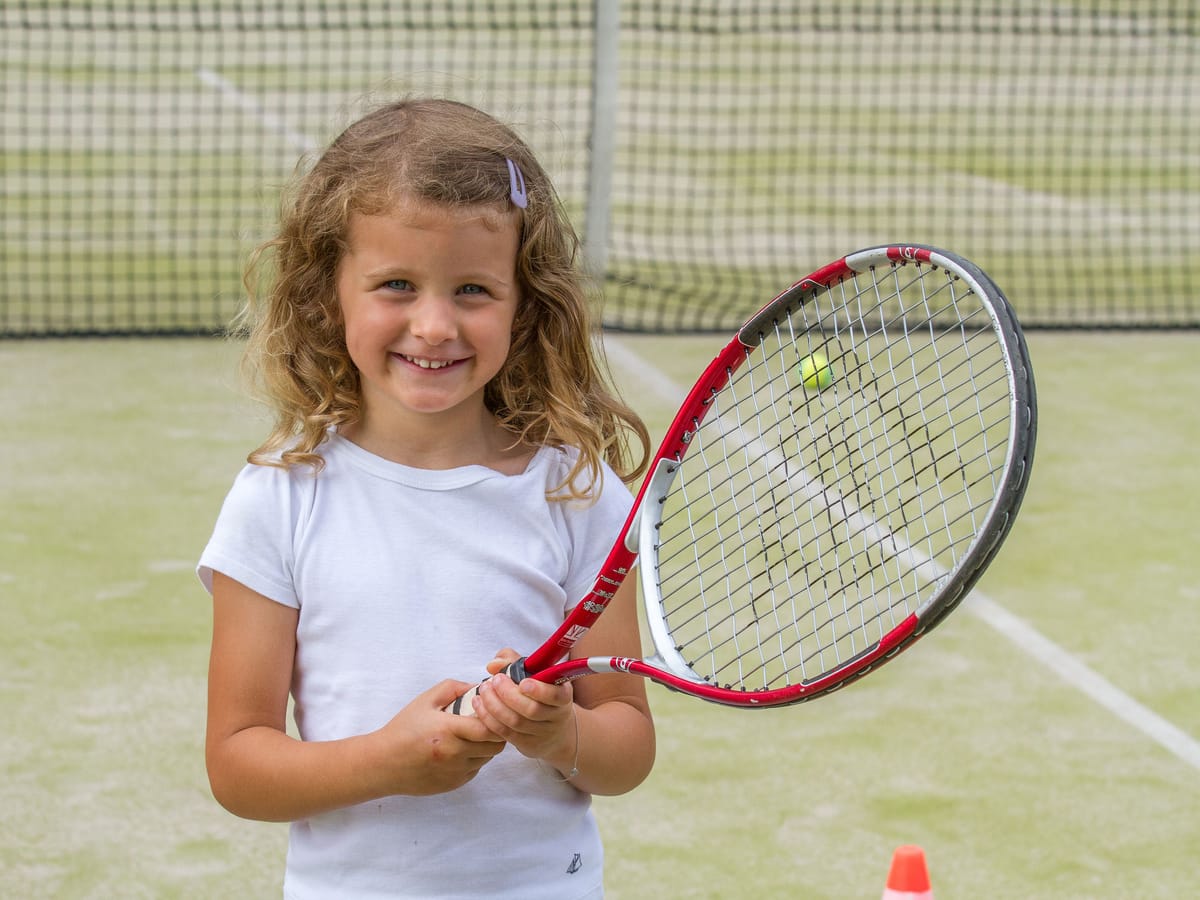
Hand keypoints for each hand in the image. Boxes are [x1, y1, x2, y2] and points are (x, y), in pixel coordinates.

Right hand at [369, 679, 506, 795]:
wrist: (384, 763)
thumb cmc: (404, 729)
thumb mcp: (426, 700)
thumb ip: (454, 688)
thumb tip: (479, 687)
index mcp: (448, 730)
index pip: (488, 728)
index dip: (495, 718)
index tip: (490, 710)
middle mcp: (454, 754)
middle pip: (494, 745)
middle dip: (495, 732)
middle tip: (485, 722)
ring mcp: (455, 772)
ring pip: (487, 758)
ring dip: (485, 746)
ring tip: (470, 736)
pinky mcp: (454, 784)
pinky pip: (476, 769)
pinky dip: (475, 759)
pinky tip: (460, 750)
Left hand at [472, 649, 577, 776]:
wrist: (555, 729)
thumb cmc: (541, 693)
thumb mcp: (535, 673)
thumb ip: (514, 662)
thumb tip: (493, 664)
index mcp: (563, 694)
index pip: (556, 695)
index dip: (539, 690)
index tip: (523, 682)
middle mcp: (556, 716)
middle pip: (531, 710)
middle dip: (508, 694)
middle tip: (494, 681)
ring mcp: (542, 733)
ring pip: (516, 722)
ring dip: (494, 706)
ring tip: (483, 691)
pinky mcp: (527, 744)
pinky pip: (505, 733)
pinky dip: (489, 719)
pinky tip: (480, 706)